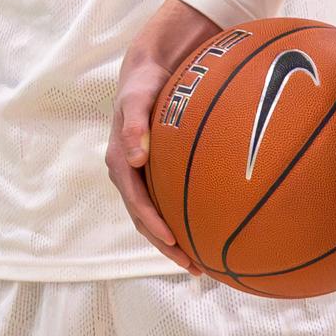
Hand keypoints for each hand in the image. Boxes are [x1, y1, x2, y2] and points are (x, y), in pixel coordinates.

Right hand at [106, 0, 220, 274]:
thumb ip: (134, 121)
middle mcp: (131, 174)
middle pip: (147, 219)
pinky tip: (214, 223)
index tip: (175, 242)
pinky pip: (172, 197)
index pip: (136, 204)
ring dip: (177, 237)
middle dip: (168, 245)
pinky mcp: (159, 168)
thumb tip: (134, 157)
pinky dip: (187, 214)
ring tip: (206, 260)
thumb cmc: (144, 83)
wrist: (150, 68)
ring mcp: (145, 173)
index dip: (153, 227)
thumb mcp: (136, 97)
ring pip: (159, 213)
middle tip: (195, 267)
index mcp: (120, 162)